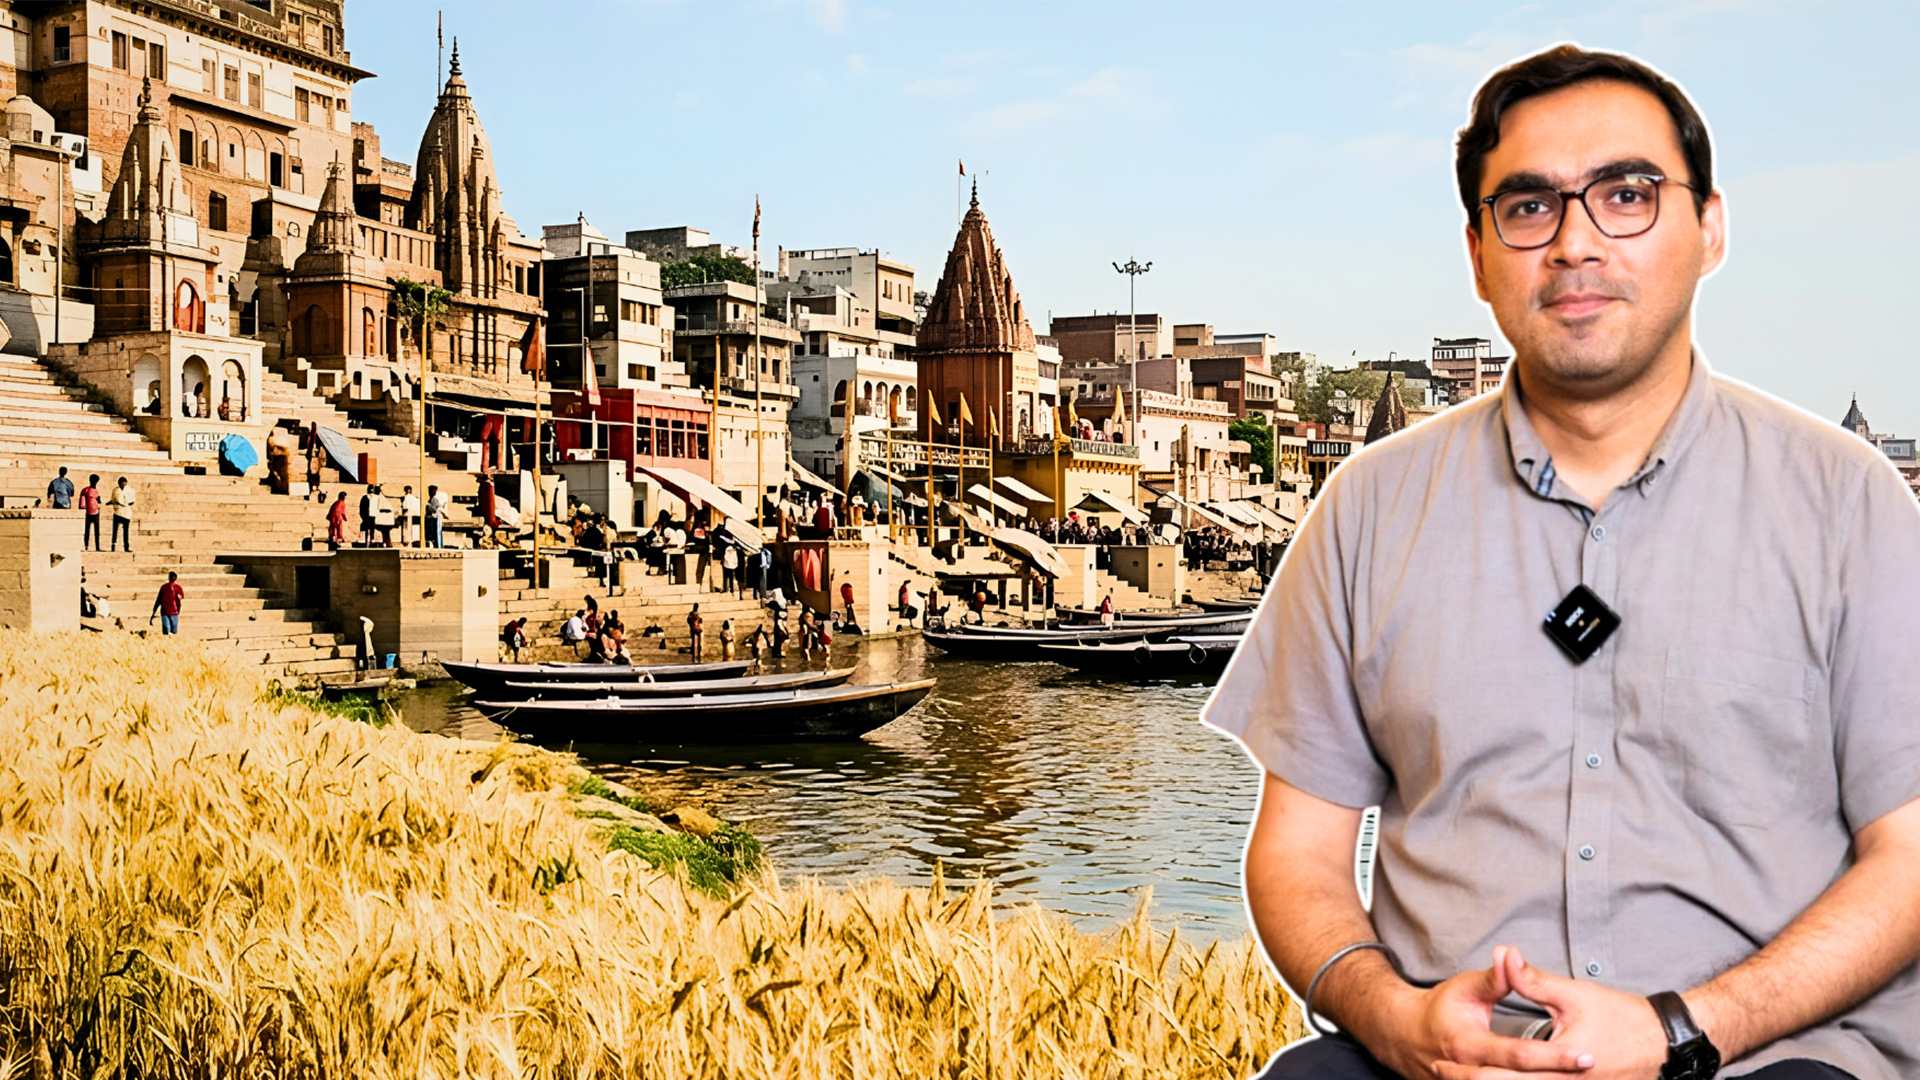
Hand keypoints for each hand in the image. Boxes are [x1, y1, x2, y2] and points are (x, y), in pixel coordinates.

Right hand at [1366, 946, 1595, 1079]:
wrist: (1405, 1035)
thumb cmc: (1439, 1010)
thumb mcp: (1465, 988)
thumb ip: (1494, 978)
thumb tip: (1511, 955)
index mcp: (1468, 1045)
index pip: (1518, 1055)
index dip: (1554, 1057)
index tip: (1586, 1055)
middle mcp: (1468, 1072)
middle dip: (1557, 1076)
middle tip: (1591, 1066)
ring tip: (1579, 1078)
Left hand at [1438, 948, 1664, 1079]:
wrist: (1662, 1043)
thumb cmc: (1620, 1018)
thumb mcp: (1572, 995)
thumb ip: (1532, 980)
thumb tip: (1504, 956)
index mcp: (1560, 1068)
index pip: (1502, 1076)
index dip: (1467, 1072)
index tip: (1440, 1062)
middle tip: (1440, 1073)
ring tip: (1460, 1079)